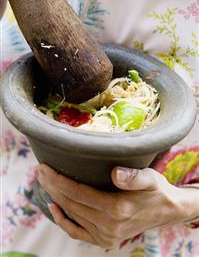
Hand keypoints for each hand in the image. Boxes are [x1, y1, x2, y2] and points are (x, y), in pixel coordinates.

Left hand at [35, 164, 198, 248]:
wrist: (165, 211)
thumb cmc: (156, 190)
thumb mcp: (150, 178)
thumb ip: (134, 177)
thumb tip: (116, 173)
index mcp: (117, 209)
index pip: (77, 193)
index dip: (58, 180)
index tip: (44, 167)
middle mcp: (109, 225)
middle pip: (71, 203)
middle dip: (52, 186)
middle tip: (39, 171)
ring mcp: (105, 235)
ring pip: (72, 214)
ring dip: (55, 198)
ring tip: (44, 183)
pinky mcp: (104, 238)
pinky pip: (77, 232)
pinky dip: (63, 220)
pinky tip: (54, 208)